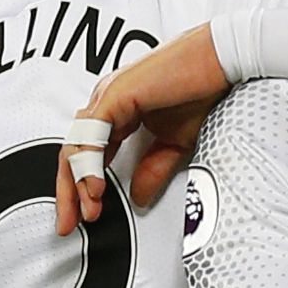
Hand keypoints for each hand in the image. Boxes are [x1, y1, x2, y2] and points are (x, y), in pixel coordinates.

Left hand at [55, 24, 226, 231]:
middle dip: (68, 192)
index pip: (87, 155)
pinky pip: (91, 135)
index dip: (82, 188)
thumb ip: (152, 170)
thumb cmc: (200, 91)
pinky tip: (94, 188)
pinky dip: (89, 164)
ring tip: (88, 210)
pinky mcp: (114, 95)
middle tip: (70, 224)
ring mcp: (107, 97)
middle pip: (73, 152)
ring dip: (77, 183)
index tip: (85, 216)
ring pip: (76, 146)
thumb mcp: (174, 144)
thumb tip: (138, 199)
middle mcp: (105, 104)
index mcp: (116, 112)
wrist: (219, 63)